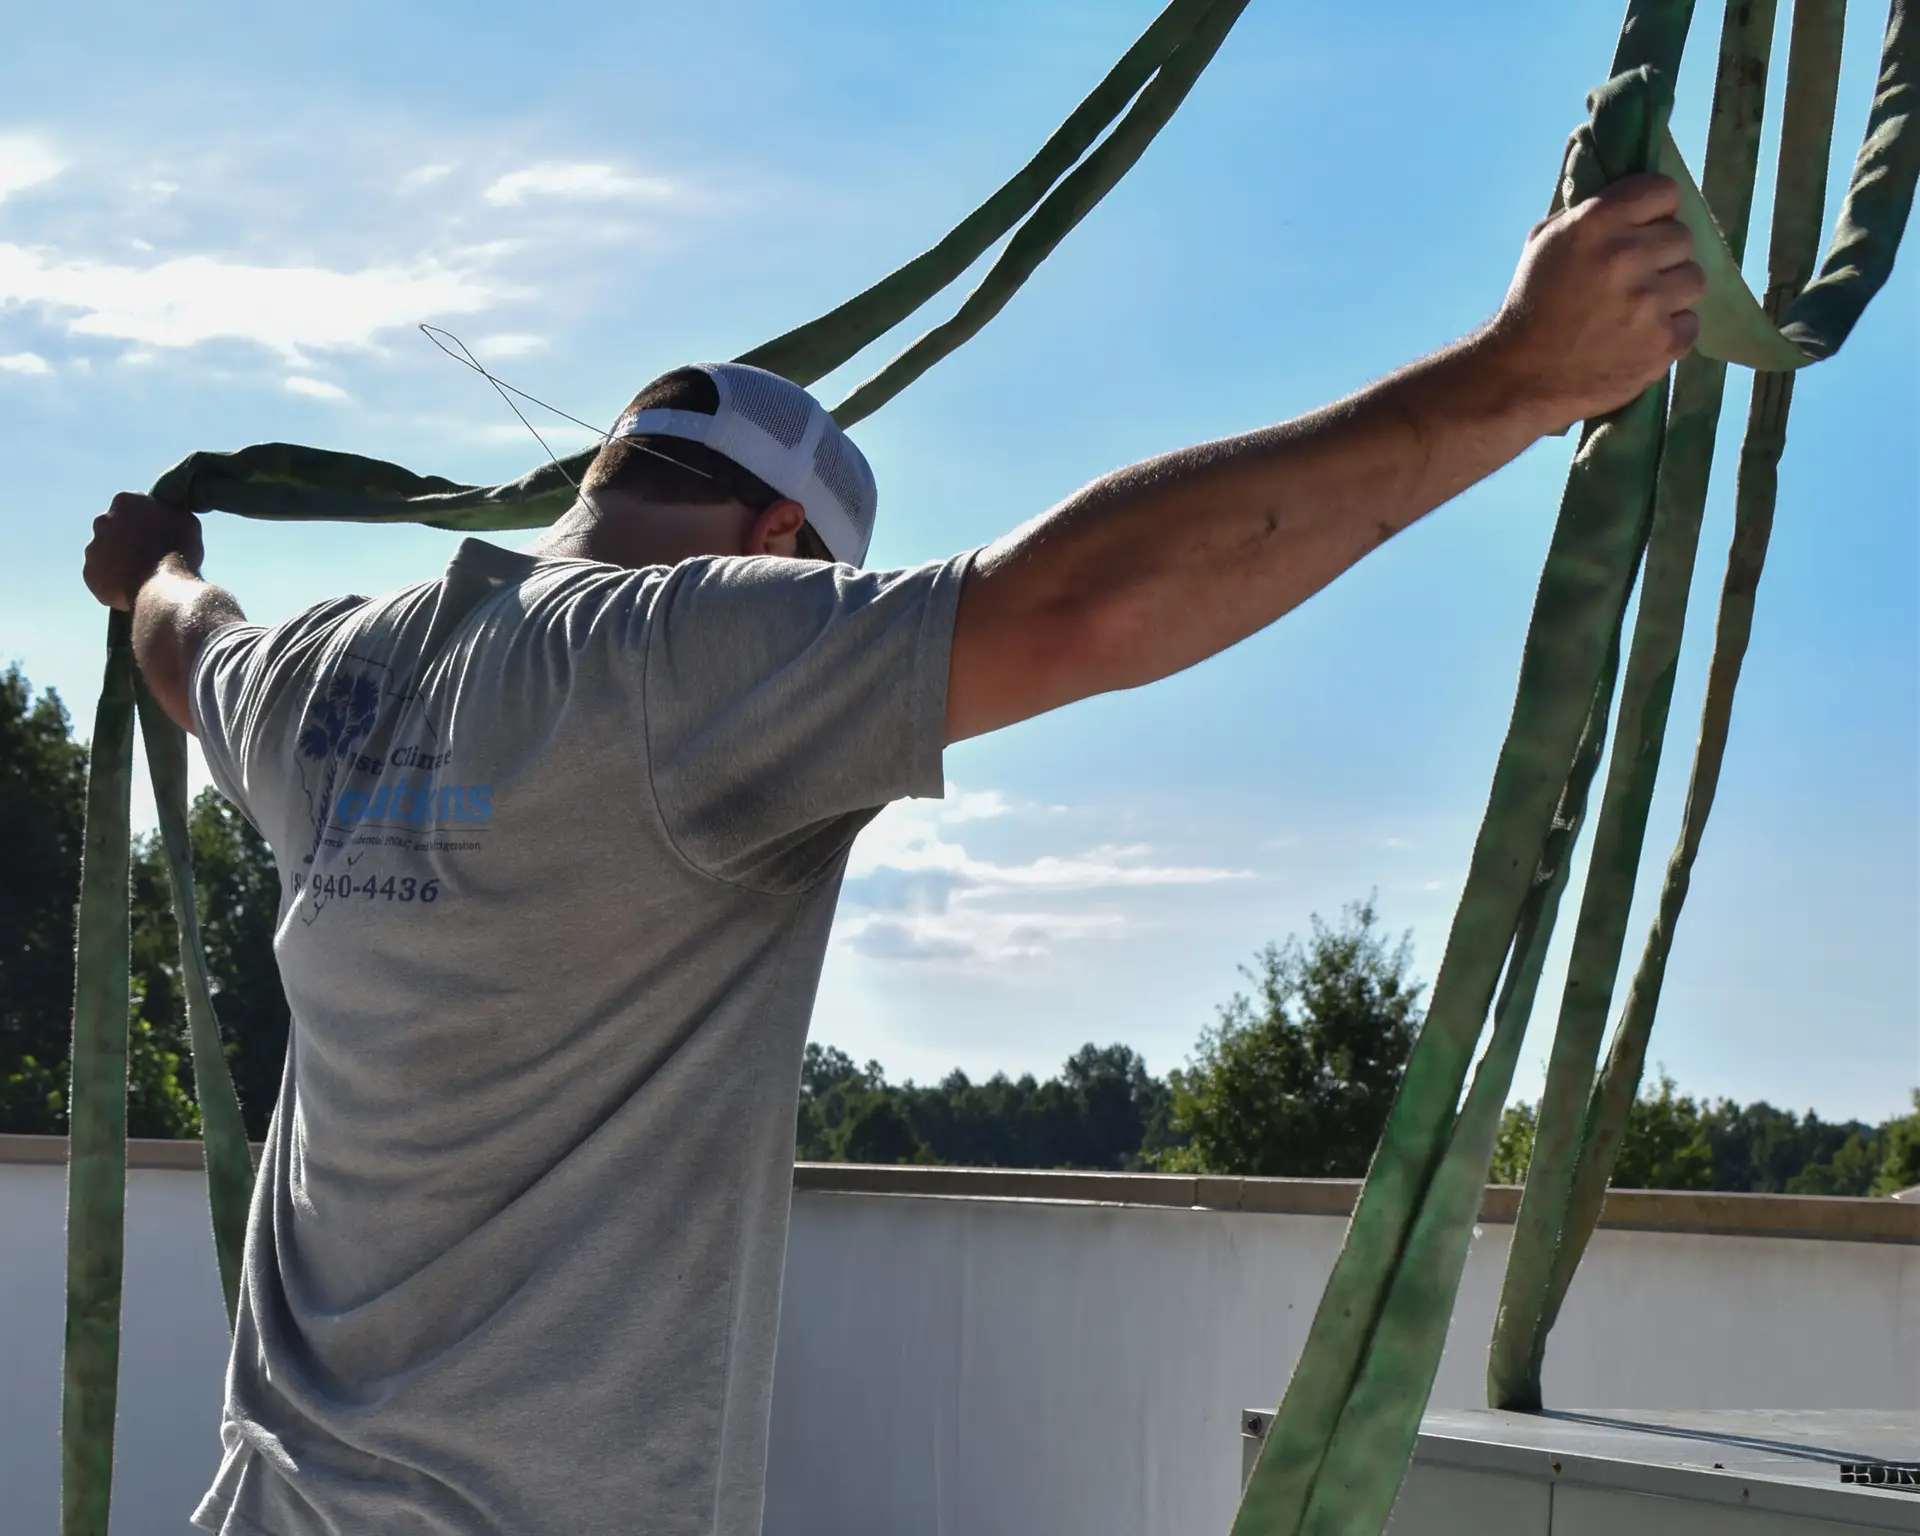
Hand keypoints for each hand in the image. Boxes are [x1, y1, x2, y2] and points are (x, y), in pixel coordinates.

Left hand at [84, 492, 203, 610]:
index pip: (132, 506)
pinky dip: (114, 583)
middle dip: (127, 539)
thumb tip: (167, 516)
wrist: (163, 588)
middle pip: (113, 529)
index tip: (157, 533)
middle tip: (148, 555)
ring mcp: (93, 548)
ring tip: (143, 577)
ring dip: (119, 562)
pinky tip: (133, 589)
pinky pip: (101, 578)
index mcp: (125, 501)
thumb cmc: (179, 552)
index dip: (146, 521)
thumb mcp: (186, 522)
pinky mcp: (89, 573)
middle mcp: (102, 521)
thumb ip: (169, 514)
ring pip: (105, 554)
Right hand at [1486, 173, 1705, 429]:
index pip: (1664, 191)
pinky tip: (1639, 338)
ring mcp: (1648, 301)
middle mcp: (1626, 255)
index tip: (1642, 228)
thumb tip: (1632, 203)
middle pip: (1682, 237)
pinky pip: (1691, 323)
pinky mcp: (1663, 342)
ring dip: (1671, 293)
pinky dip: (1670, 332)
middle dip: (1660, 255)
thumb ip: (1590, 215)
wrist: (1519, 375)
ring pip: (1693, 279)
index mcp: (1595, 222)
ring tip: (1638, 310)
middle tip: (1633, 278)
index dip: (1654, 210)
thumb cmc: (1531, 305)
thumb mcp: (1544, 243)